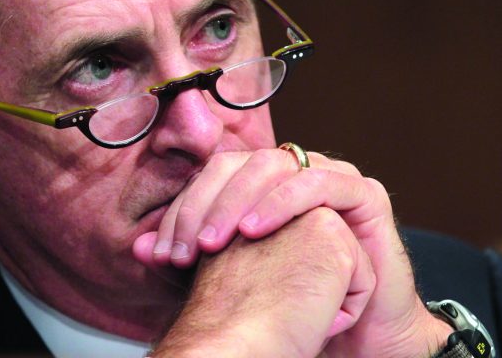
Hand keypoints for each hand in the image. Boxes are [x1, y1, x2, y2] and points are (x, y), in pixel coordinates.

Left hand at [134, 148, 450, 355]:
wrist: (357, 336)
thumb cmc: (295, 303)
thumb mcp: (232, 278)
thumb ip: (189, 257)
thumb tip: (140, 247)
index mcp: (263, 184)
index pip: (212, 176)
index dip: (184, 207)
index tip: (161, 252)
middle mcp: (293, 172)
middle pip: (236, 165)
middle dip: (203, 204)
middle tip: (183, 250)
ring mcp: (328, 176)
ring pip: (272, 165)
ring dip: (236, 201)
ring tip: (213, 243)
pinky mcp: (362, 193)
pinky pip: (318, 182)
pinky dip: (281, 201)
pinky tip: (255, 231)